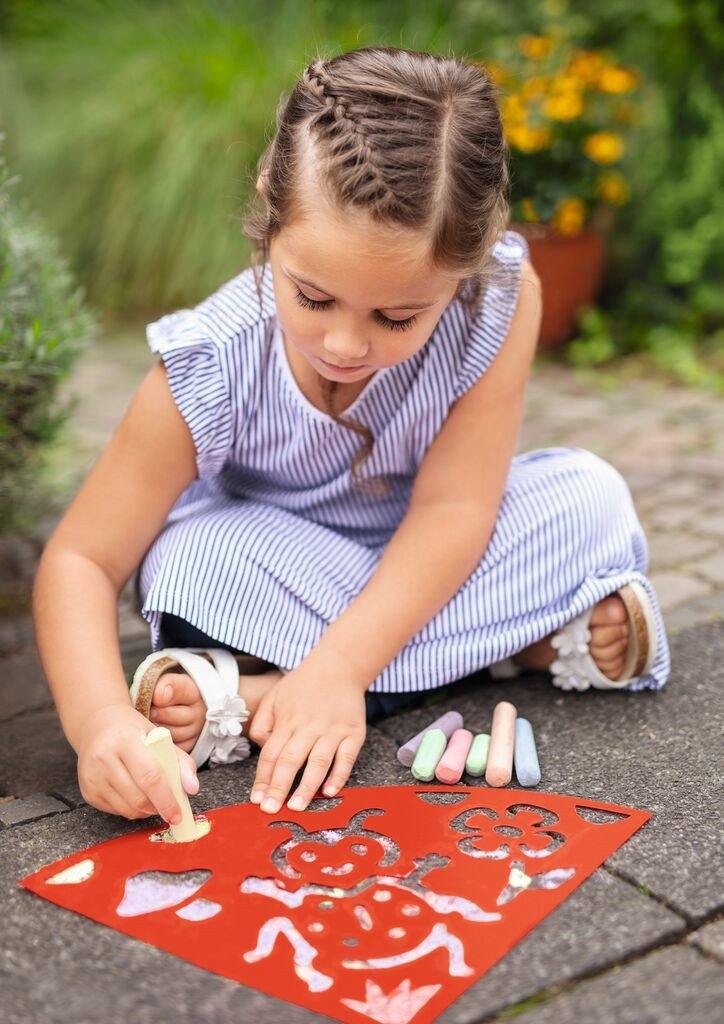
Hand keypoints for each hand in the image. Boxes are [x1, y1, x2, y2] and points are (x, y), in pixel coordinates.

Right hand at [77, 704, 198, 822]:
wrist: (98, 726)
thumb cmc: (133, 732)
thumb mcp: (160, 737)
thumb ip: (181, 762)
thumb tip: (192, 789)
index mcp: (126, 740)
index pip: (150, 776)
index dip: (166, 799)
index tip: (178, 814)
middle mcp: (104, 758)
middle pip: (137, 797)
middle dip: (158, 808)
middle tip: (170, 809)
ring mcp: (93, 776)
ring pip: (127, 809)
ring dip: (146, 811)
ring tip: (153, 798)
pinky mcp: (87, 792)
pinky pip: (116, 811)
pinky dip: (131, 809)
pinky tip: (135, 794)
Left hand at [248, 663, 366, 812]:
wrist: (339, 666)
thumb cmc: (303, 685)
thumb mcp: (274, 696)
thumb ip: (262, 723)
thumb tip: (262, 748)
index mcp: (287, 721)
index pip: (271, 754)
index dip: (263, 779)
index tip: (257, 800)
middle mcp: (309, 727)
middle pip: (291, 760)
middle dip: (279, 788)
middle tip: (271, 810)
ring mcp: (333, 730)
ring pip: (318, 762)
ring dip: (307, 787)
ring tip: (297, 807)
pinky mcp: (354, 733)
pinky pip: (347, 758)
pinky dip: (339, 775)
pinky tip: (330, 791)